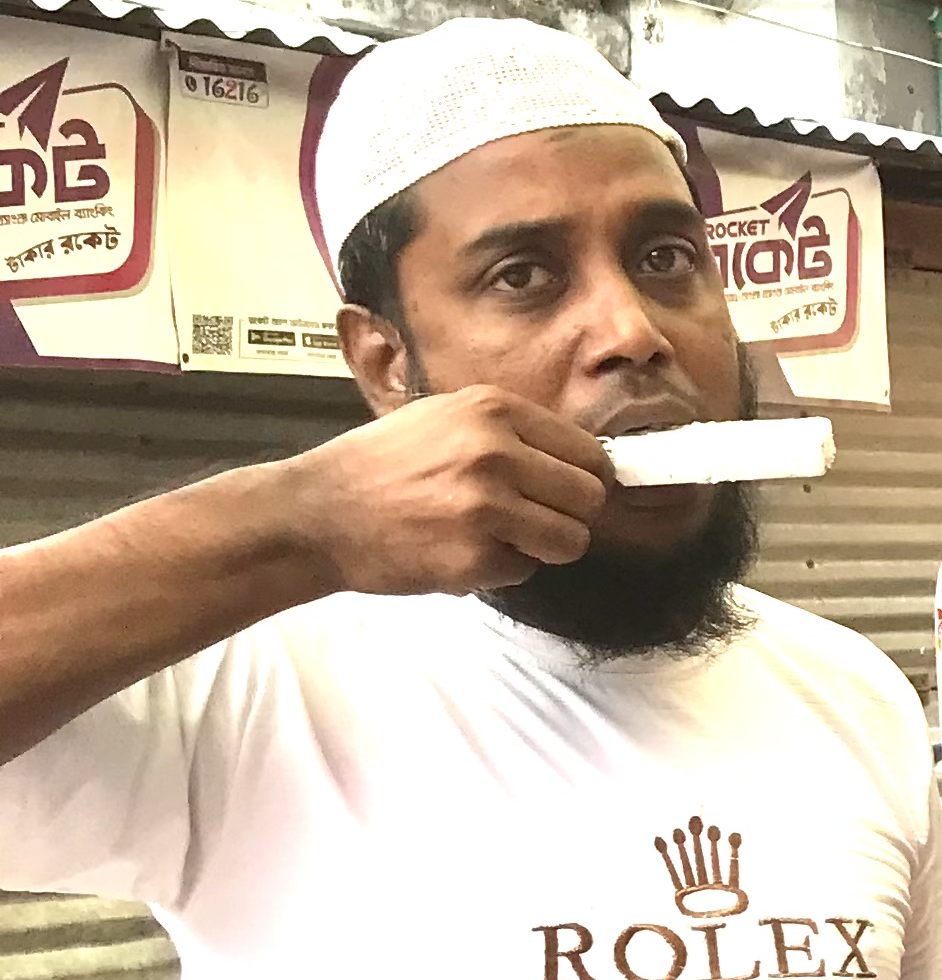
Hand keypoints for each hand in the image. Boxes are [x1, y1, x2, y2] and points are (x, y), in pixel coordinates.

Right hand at [275, 388, 609, 594]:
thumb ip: (511, 432)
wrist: (313, 515)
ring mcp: (485, 506)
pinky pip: (525, 570)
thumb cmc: (381, 466)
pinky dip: (500, 568)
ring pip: (571, 540)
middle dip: (568, 515)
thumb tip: (585, 461)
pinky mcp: (473, 556)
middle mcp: (495, 451)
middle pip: (590, 497)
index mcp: (494, 409)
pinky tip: (460, 551)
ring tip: (501, 537)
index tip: (565, 492)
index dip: (584, 478)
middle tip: (533, 520)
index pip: (590, 452)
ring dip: (543, 547)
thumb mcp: (444, 418)